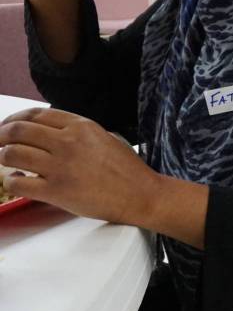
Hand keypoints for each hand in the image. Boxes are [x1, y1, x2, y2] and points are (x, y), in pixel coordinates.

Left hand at [0, 108, 159, 225]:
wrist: (141, 195)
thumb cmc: (127, 170)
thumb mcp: (104, 137)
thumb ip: (76, 132)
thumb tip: (48, 133)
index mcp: (81, 126)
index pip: (35, 114)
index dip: (14, 118)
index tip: (7, 125)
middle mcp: (68, 142)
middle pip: (17, 131)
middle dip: (0, 135)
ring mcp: (61, 167)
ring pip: (12, 154)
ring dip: (2, 157)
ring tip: (6, 162)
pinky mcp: (57, 191)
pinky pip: (18, 183)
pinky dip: (11, 181)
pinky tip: (17, 181)